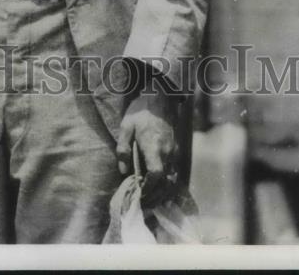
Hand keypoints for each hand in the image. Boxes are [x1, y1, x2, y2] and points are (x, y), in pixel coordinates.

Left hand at [116, 90, 175, 204]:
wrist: (160, 96)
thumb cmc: (141, 110)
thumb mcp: (126, 126)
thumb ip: (123, 148)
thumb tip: (123, 170)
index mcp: (154, 147)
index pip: (156, 175)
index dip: (149, 188)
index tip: (140, 194)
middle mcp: (167, 152)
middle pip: (165, 182)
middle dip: (155, 195)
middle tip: (144, 203)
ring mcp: (173, 150)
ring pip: (171, 178)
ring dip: (162, 190)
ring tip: (150, 197)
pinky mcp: (175, 148)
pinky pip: (173, 171)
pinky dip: (167, 181)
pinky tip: (157, 184)